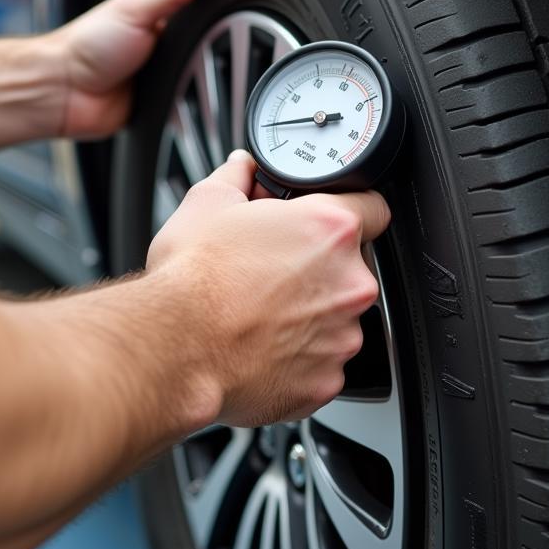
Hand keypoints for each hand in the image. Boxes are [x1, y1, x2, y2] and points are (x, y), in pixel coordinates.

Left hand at [56, 0, 208, 138]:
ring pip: (196, 81)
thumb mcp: (133, 10)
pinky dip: (184, 106)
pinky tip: (178, 99)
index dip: (213, 15)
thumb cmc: (86, 47)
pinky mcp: (157, 106)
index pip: (197, 14)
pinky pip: (183, 108)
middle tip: (196, 53)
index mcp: (155, 19)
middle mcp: (159, 48)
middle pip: (202, 51)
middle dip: (203, 54)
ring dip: (193, 82)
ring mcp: (158, 78)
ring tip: (182, 76)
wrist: (64, 92)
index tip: (232, 14)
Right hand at [147, 150, 389, 426]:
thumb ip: (238, 176)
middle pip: (353, 266)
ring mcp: (342, 336)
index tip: (329, 222)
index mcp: (330, 230)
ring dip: (311, 312)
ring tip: (263, 309)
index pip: (374, 207)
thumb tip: (243, 167)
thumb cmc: (192, 280)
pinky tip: (263, 343)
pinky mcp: (327, 380)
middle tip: (275, 268)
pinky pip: (322, 361)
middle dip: (320, 266)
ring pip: (338, 316)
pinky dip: (299, 355)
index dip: (351, 210)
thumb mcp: (207, 202)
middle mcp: (348, 283)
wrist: (174, 347)